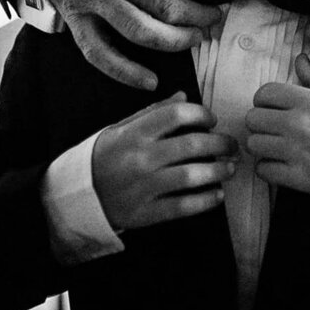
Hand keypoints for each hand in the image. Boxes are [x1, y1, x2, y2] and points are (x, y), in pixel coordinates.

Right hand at [92, 91, 237, 230]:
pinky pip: (183, 206)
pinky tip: (217, 194)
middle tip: (231, 145)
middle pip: (192, 145)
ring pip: (191, 176)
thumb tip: (183, 97)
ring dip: (218, 171)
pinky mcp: (146, 213)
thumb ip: (153, 112)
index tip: (211, 120)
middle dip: (220, 143)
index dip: (201, 114)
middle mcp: (141, 158)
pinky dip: (205, 201)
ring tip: (230, 168)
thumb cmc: (104, 157)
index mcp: (134, 133)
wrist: (77, 196)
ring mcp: (143, 187)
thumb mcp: (121, 128)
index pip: (176, 114)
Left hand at [245, 54, 309, 206]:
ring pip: (253, 144)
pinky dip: (267, 168)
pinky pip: (262, 169)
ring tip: (276, 146)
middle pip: (252, 118)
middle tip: (274, 128)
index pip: (263, 93)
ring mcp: (295, 152)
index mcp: (309, 101)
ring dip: (261, 145)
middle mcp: (298, 124)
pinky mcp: (296, 178)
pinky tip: (281, 164)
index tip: (274, 108)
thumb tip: (300, 59)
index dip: (265, 100)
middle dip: (261, 122)